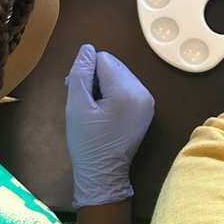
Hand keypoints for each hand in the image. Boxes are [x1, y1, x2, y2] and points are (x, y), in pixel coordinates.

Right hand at [65, 44, 154, 207]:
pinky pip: (126, 87)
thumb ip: (80, 73)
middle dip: (95, 77)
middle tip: (83, 101)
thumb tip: (87, 49)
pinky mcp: (146, 108)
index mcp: (128, 92)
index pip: (103, 59)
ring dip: (103, 85)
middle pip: (113, 65)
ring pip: (119, 75)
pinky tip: (104, 111)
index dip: (85, 72)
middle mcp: (143, 92)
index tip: (76, 92)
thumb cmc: (87, 143)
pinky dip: (113, 93)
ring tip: (93, 108)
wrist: (103, 174)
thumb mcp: (76, 106)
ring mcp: (147, 101)